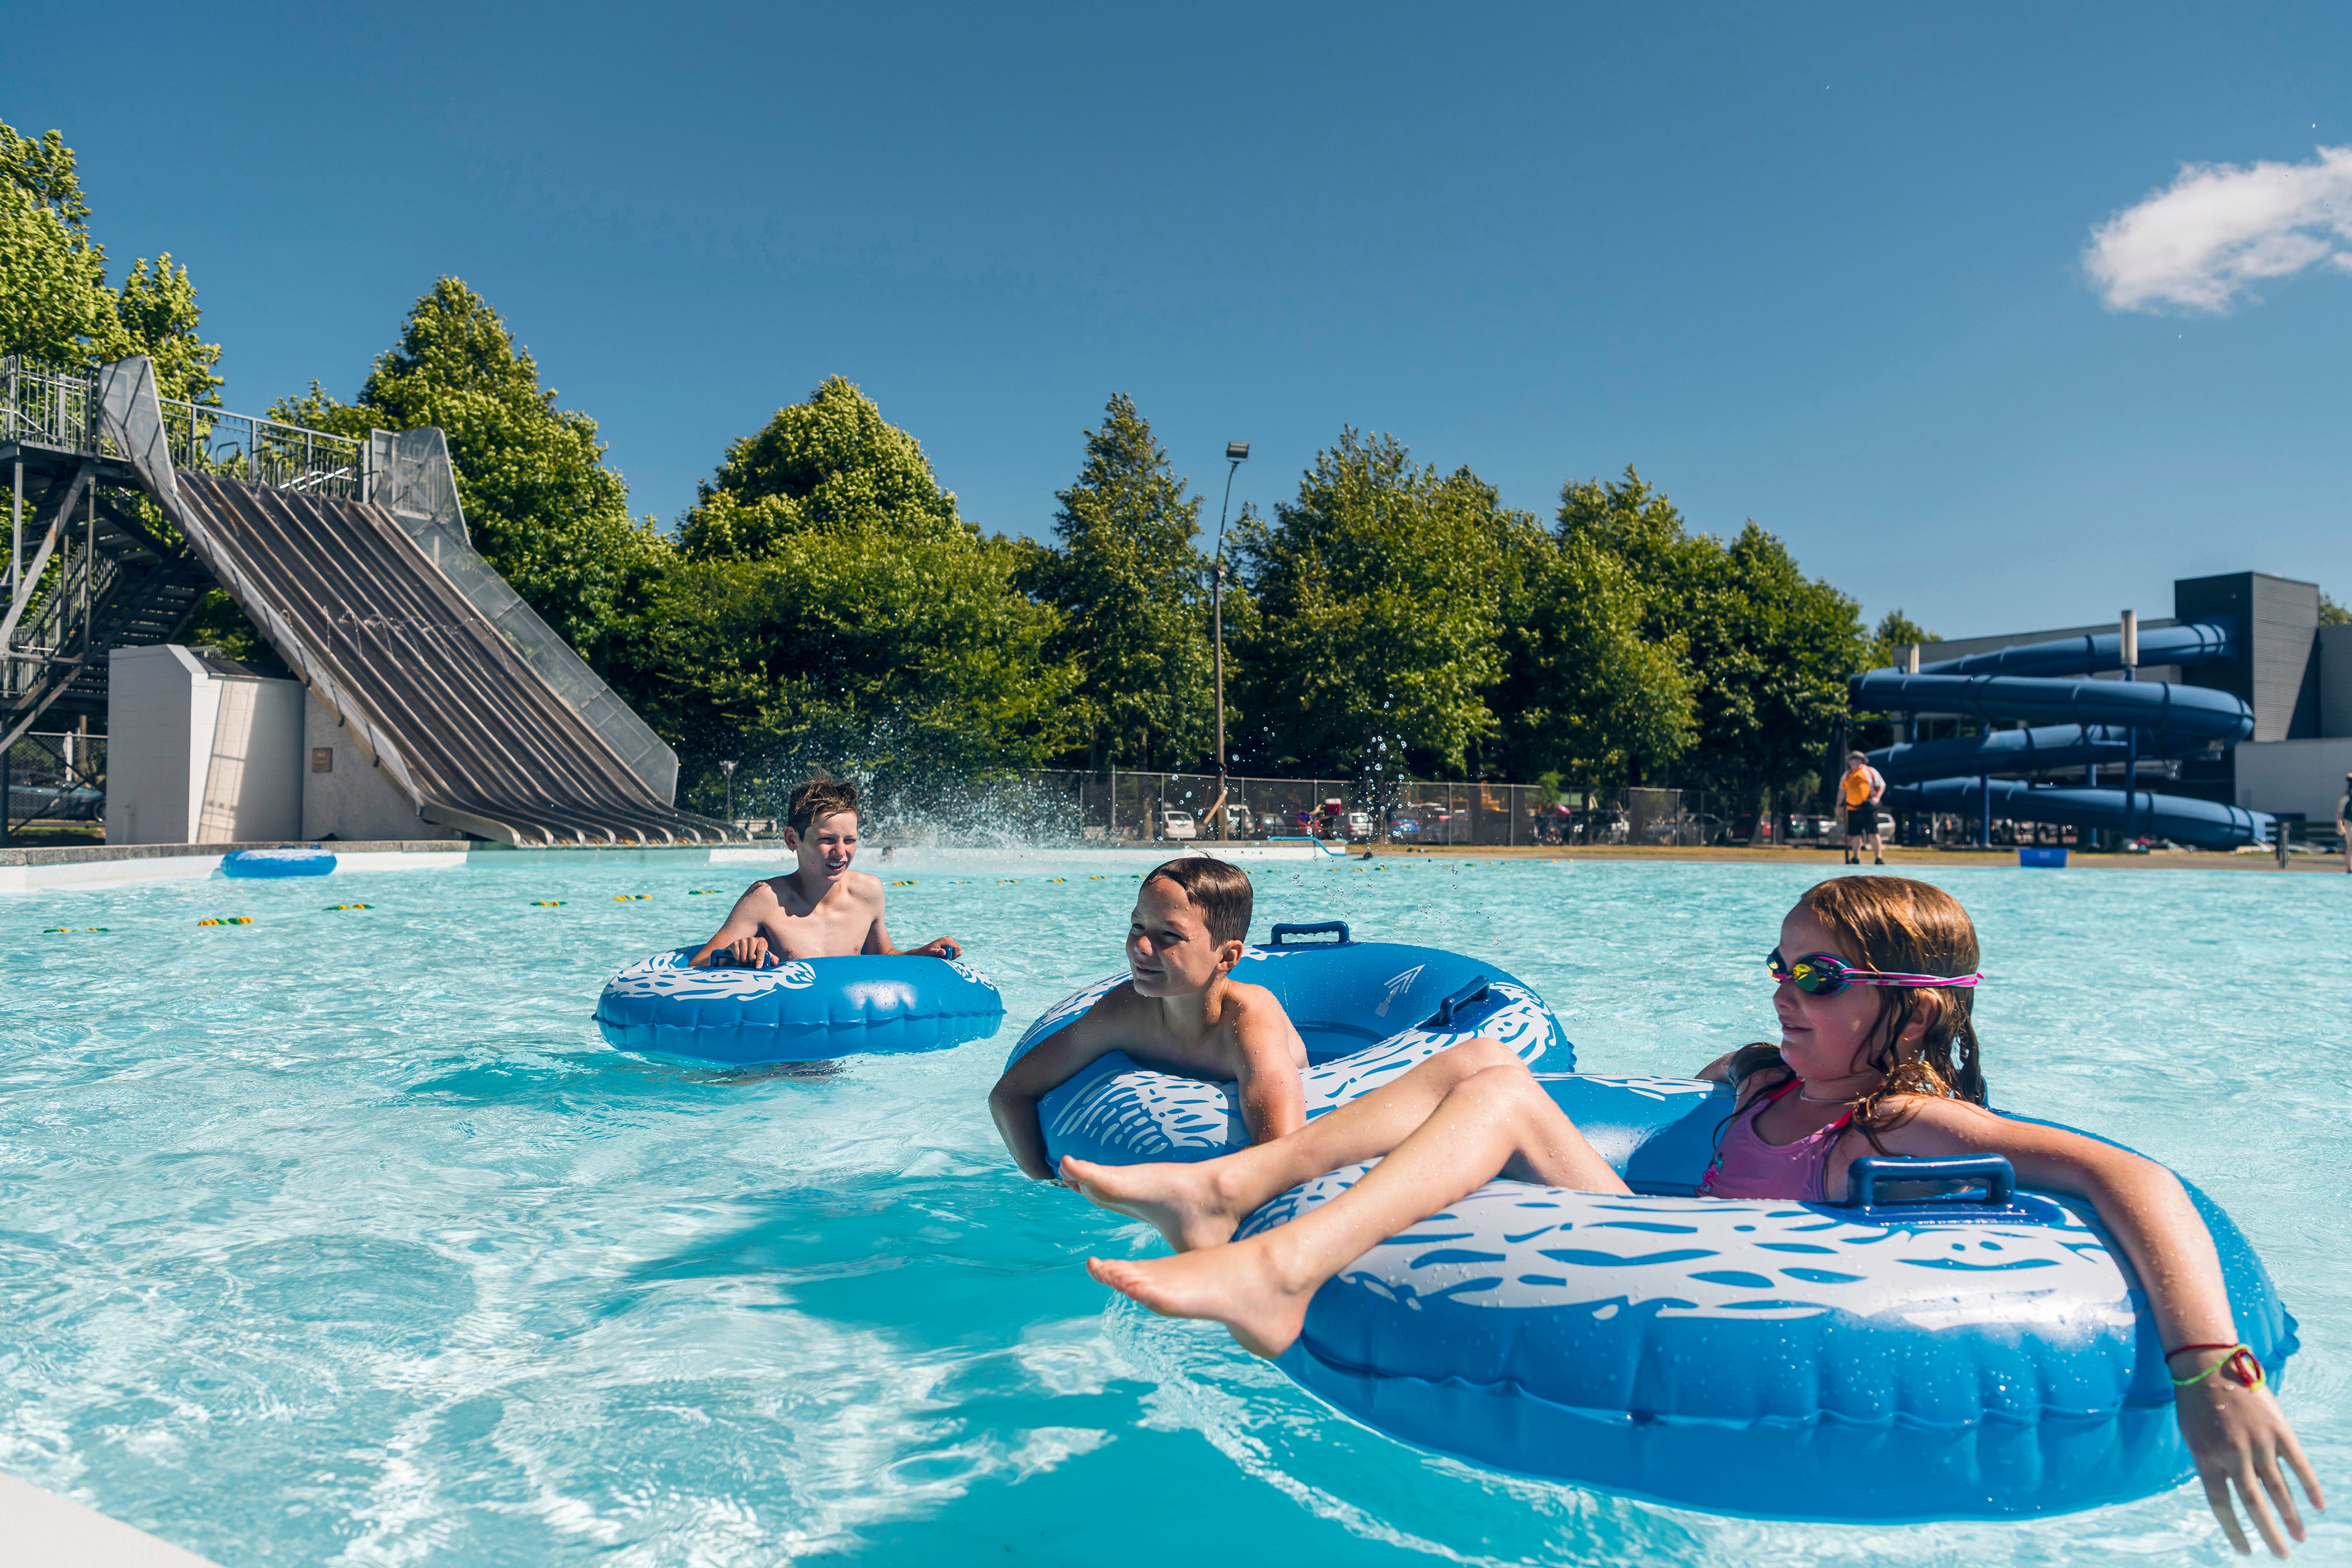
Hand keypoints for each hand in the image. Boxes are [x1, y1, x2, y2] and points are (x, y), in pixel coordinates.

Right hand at [723, 935, 771, 968]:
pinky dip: (739, 960)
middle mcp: (752, 939)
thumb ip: (772, 959)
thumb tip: (775, 963)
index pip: (761, 950)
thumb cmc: (757, 953)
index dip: (760, 960)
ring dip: (745, 962)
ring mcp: (743, 940)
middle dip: (752, 962)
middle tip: (752, 962)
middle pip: (752, 956)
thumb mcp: (765, 956)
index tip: (758, 967)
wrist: (743, 949)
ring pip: (744, 957)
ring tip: (747, 960)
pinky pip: (737, 956)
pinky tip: (741, 958)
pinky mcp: (734, 943)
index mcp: (762, 941)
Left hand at [912, 936, 961, 959]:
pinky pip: (956, 952)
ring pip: (958, 951)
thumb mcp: (931, 953)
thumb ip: (937, 952)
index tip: (946, 957)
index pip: (957, 947)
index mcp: (946, 940)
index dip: (953, 954)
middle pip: (958, 949)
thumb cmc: (926, 952)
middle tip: (944, 958)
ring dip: (952, 956)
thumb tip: (943, 952)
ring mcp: (950, 942)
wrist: (923, 952)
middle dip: (953, 955)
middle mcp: (949, 939)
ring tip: (943, 957)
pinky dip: (951, 955)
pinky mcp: (950, 945)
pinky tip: (944, 956)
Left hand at [2176, 1364, 2324, 1555]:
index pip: (2222, 1504)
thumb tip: (2229, 1492)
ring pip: (2278, 1489)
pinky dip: (2310, 1486)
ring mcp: (2259, 1442)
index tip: (2246, 1552)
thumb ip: (2209, 1464)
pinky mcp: (2279, 1430)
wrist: (2209, 1362)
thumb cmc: (2195, 1401)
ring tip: (2299, 1538)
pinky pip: (2299, 1464)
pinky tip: (2318, 1506)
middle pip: (2254, 1503)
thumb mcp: (2191, 1435)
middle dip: (2268, 1533)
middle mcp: (2233, 1454)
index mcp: (2206, 1457)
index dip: (2234, 1531)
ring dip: (2291, 1516)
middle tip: (2282, 1556)